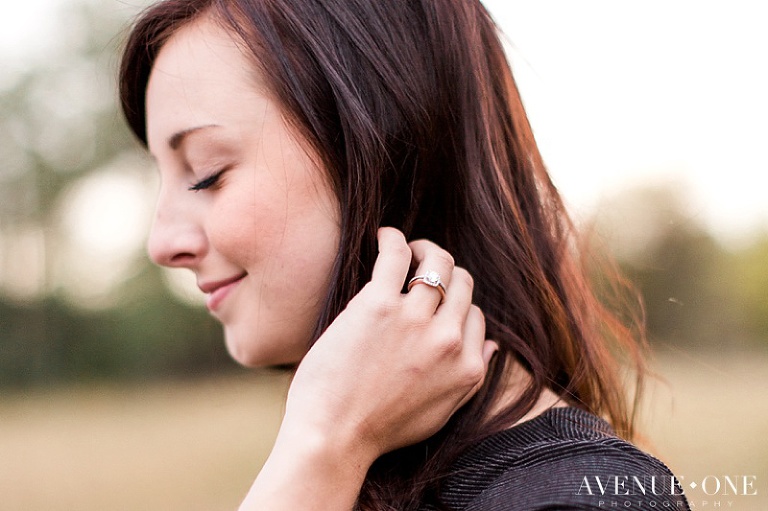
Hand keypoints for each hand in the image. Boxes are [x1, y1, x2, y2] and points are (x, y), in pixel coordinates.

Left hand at [240, 227, 496, 509]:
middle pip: (463, 283)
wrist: (333, 436)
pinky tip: (383, 235)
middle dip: (446, 272)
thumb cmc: (380, 429)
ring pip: (438, 262)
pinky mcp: (378, 304)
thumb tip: (492, 345)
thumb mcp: (440, 412)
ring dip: (424, 249)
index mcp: (468, 366)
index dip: (456, 306)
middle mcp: (449, 339)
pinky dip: (392, 238)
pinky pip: (396, 254)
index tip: (435, 303)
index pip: (476, 315)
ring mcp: (415, 319)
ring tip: (408, 250)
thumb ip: (471, 377)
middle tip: (423, 267)